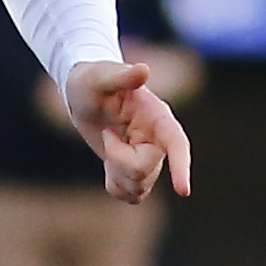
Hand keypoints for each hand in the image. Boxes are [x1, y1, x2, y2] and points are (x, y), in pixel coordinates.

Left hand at [61, 55, 191, 205]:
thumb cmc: (92, 80)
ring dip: (117, 174)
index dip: (181, 166)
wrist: (82, 94)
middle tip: (106, 133)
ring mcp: (148, 156)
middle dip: (119, 160)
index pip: (176, 143)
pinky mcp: (134, 169)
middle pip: (147, 170)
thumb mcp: (101, 76)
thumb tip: (144, 70)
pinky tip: (108, 166)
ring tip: (108, 141)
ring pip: (140, 187)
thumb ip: (122, 76)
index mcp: (157, 116)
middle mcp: (158, 139)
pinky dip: (116, 187)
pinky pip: (131, 195)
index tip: (183, 192)